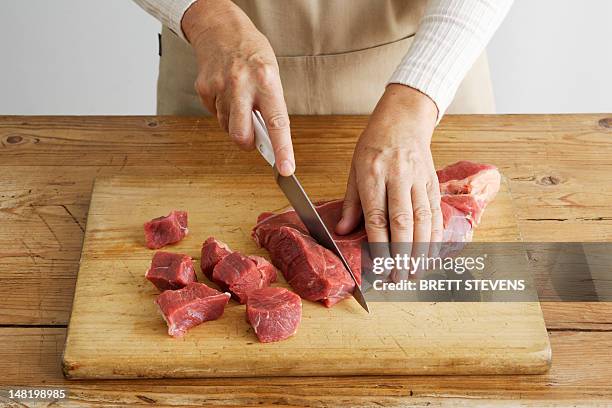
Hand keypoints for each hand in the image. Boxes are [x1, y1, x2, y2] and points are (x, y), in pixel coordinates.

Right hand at [182, 0, 294, 175]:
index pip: (277, 123)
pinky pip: (214, 114)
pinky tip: (226, 94)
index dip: (282, 150)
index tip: (286, 169)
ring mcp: (220, 87)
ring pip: (226, 126)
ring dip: (234, 123)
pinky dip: (221, 111)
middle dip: (247, 144)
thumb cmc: (252, 53)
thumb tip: (268, 138)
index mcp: (266, 81)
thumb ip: (270, 106)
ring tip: (239, 101)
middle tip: (252, 139)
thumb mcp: (271, 75)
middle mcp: (242, 85)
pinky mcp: (204, 89)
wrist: (221, 30)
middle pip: (241, 135)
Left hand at [335, 84, 442, 279]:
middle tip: (398, 277)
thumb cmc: (374, 144)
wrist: (404, 118)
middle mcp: (398, 176)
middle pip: (403, 221)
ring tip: (415, 272)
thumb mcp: (354, 168)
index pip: (377, 216)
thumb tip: (342, 231)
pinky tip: (432, 252)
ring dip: (421, 250)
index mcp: (373, 173)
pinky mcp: (432, 180)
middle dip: (401, 254)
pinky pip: (436, 211)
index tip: (378, 266)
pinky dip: (435, 234)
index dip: (379, 244)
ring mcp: (418, 178)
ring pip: (423, 219)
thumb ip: (351, 202)